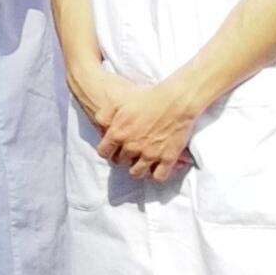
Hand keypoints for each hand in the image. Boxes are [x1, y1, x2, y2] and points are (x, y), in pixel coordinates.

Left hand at [84, 67, 202, 180]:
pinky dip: (157, 174)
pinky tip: (157, 167)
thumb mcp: (119, 102)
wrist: (175, 100)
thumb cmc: (147, 98)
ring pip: (137, 172)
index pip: (104, 153)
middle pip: (121, 162)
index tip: (114, 149)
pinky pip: (159, 176)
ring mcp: (150, 154)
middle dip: (124, 158)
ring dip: (138, 168)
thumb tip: (99, 124)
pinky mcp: (168, 158)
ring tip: (142, 162)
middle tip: (130, 153)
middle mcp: (131, 147)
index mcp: (117, 134)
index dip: (109, 151)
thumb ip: (105, 115)